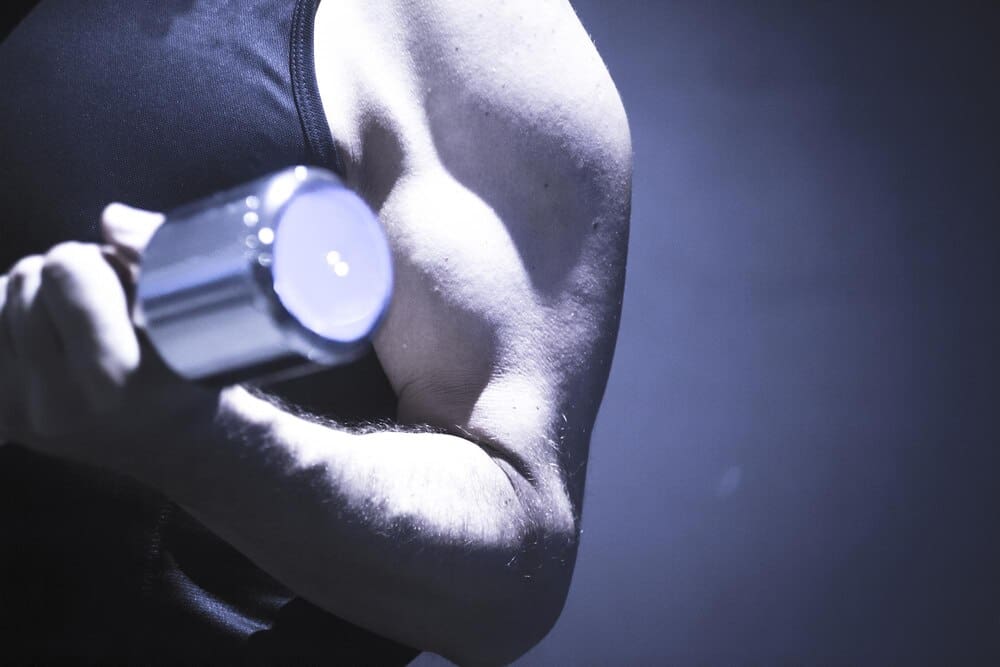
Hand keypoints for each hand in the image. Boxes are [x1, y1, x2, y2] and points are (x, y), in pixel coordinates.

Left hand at [0, 204, 216, 465]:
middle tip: (103, 307)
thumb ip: (158, 250)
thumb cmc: (189, 364)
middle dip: (64, 278)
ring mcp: (22, 412)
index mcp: (116, 375)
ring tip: (76, 326)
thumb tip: (110, 220)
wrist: (173, 442)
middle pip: (28, 278)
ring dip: (34, 299)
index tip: (123, 282)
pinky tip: (44, 343)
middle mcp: (62, 401)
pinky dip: (8, 321)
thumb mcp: (196, 307)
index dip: (96, 262)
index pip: (68, 272)